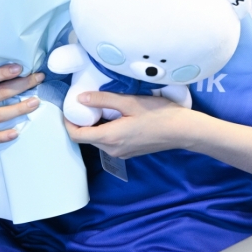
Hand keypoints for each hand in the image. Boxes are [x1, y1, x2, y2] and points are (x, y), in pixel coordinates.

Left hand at [64, 91, 192, 158]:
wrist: (183, 131)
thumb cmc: (158, 114)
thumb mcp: (129, 102)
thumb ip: (103, 100)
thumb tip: (80, 98)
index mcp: (109, 138)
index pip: (77, 135)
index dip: (68, 122)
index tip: (69, 107)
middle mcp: (112, 150)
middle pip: (86, 138)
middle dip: (81, 121)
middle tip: (85, 102)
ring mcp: (121, 153)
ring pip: (98, 140)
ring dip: (95, 125)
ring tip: (100, 106)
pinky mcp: (130, 152)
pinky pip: (110, 142)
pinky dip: (106, 130)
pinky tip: (116, 116)